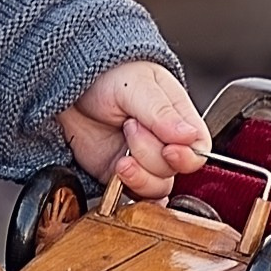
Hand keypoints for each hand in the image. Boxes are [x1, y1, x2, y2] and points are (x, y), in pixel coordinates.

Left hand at [58, 61, 210, 199]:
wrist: (71, 85)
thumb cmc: (109, 75)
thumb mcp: (136, 86)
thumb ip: (161, 112)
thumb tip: (188, 136)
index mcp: (178, 118)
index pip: (198, 149)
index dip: (186, 156)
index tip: (168, 147)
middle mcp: (163, 142)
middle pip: (174, 170)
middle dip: (149, 153)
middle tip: (129, 126)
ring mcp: (142, 161)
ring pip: (157, 187)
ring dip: (138, 174)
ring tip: (121, 149)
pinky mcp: (121, 174)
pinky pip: (135, 196)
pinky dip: (129, 189)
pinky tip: (120, 172)